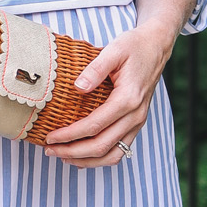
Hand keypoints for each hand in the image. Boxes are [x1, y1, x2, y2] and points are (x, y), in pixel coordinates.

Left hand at [44, 16, 177, 166]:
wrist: (156, 48)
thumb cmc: (134, 46)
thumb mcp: (114, 49)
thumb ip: (95, 69)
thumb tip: (77, 88)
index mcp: (128, 98)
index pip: (94, 125)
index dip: (70, 135)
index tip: (50, 137)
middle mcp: (135, 115)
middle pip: (101, 146)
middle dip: (73, 152)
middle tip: (49, 150)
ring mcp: (138, 122)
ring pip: (113, 155)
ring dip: (86, 161)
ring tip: (63, 157)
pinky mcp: (136, 124)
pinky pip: (120, 150)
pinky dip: (100, 158)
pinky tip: (82, 156)